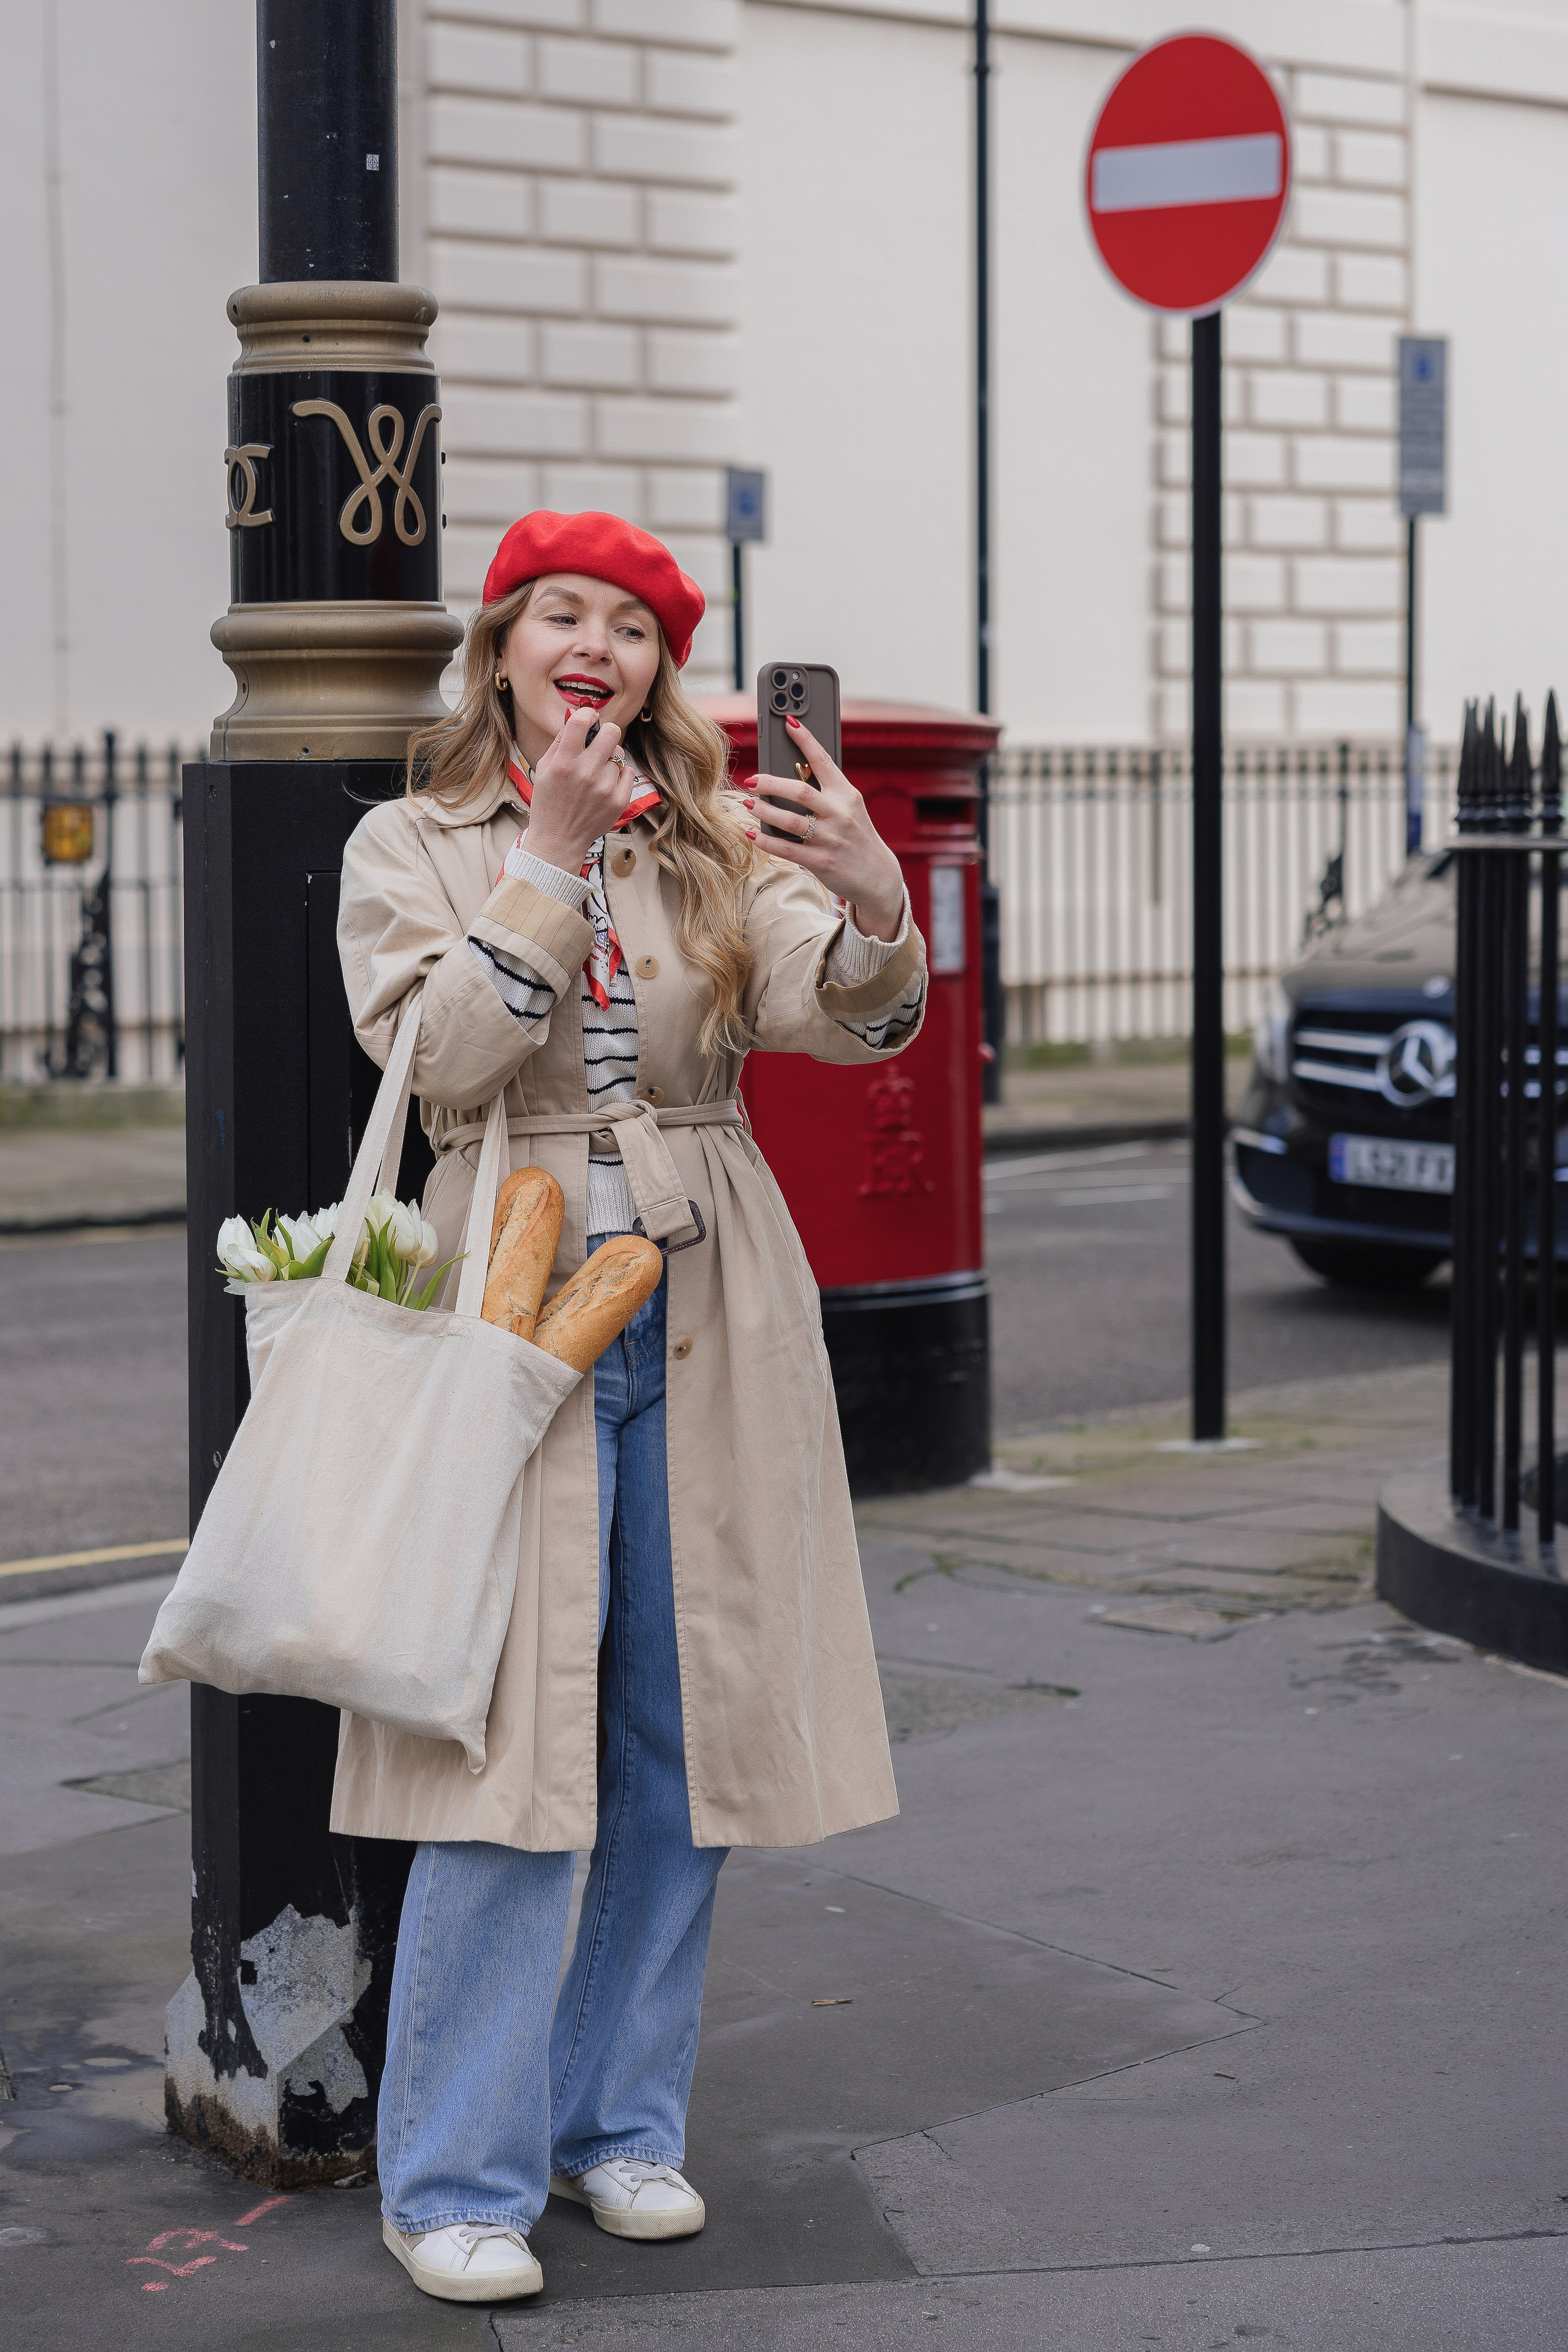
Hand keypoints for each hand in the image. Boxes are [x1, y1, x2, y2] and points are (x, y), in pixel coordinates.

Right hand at [519, 707, 634, 871]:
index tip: (588, 718)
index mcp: (564, 763)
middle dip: (605, 732)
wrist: (559, 840)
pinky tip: (605, 784)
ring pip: (618, 754)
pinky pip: (628, 772)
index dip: (587, 714)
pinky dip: (619, 774)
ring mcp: (605, 788)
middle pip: (612, 732)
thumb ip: (560, 741)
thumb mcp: (544, 769)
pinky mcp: (619, 800)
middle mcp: (586, 773)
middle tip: (598, 742)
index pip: (581, 722)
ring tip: (596, 773)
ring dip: (609, 759)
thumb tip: (577, 716)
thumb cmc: (549, 802)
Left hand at [745, 718, 905, 941]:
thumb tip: (791, 775)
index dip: (805, 740)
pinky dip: (766, 841)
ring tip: (748, 803)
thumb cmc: (856, 836)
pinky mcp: (821, 861)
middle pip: (799, 791)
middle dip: (771, 783)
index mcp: (847, 794)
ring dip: (764, 810)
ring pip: (789, 821)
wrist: (878, 876)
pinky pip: (786, 849)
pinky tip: (753, 834)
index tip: (788, 722)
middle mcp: (839, 814)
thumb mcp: (849, 809)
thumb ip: (826, 793)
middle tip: (752, 780)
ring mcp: (830, 839)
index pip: (823, 760)